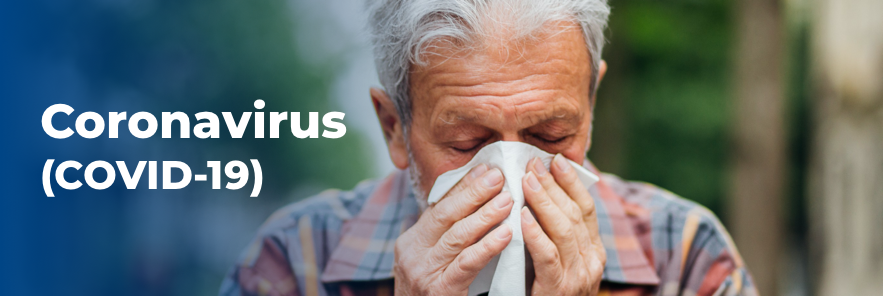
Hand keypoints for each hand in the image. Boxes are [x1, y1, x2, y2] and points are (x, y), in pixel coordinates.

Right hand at [394, 164, 513, 294]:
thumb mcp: (431, 263)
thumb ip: (446, 237)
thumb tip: (473, 204)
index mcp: (410, 243)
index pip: (439, 206)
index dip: (464, 186)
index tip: (487, 169)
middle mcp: (411, 254)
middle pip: (446, 215)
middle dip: (474, 192)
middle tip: (500, 176)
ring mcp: (422, 273)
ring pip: (457, 236)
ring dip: (485, 215)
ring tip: (508, 199)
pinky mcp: (438, 291)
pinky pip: (466, 264)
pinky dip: (487, 247)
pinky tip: (506, 234)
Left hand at [521, 154, 605, 295]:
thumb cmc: (543, 291)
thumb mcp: (555, 259)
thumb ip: (553, 232)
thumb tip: (540, 191)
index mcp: (595, 251)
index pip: (586, 208)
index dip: (571, 182)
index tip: (555, 159)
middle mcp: (593, 262)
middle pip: (575, 214)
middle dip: (553, 185)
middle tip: (533, 162)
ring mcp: (579, 278)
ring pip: (564, 230)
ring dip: (544, 202)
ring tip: (526, 180)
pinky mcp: (559, 291)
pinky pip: (548, 257)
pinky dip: (535, 234)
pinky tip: (522, 216)